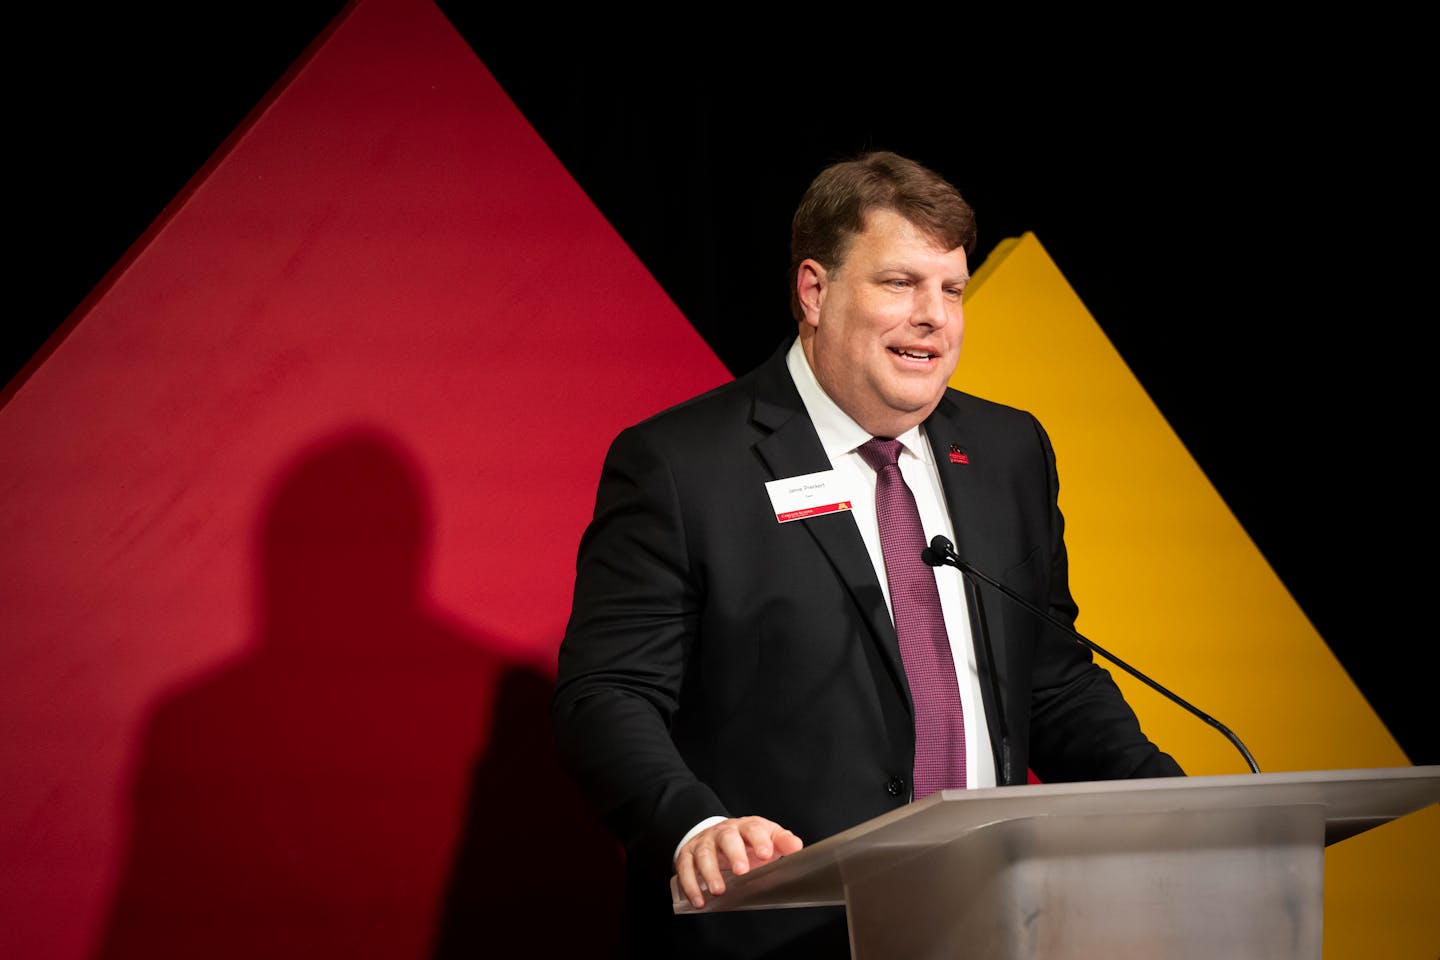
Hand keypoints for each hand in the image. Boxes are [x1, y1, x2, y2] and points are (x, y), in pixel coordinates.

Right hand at [673, 815, 802, 908]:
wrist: (715, 834)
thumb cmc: (745, 840)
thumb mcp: (766, 836)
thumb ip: (782, 842)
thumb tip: (797, 848)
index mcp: (745, 827)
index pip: (754, 828)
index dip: (760, 840)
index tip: (766, 854)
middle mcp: (723, 832)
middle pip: (727, 838)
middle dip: (734, 854)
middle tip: (742, 871)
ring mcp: (704, 842)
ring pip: (704, 854)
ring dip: (710, 872)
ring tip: (719, 891)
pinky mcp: (687, 854)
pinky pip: (685, 868)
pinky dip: (690, 885)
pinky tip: (699, 900)